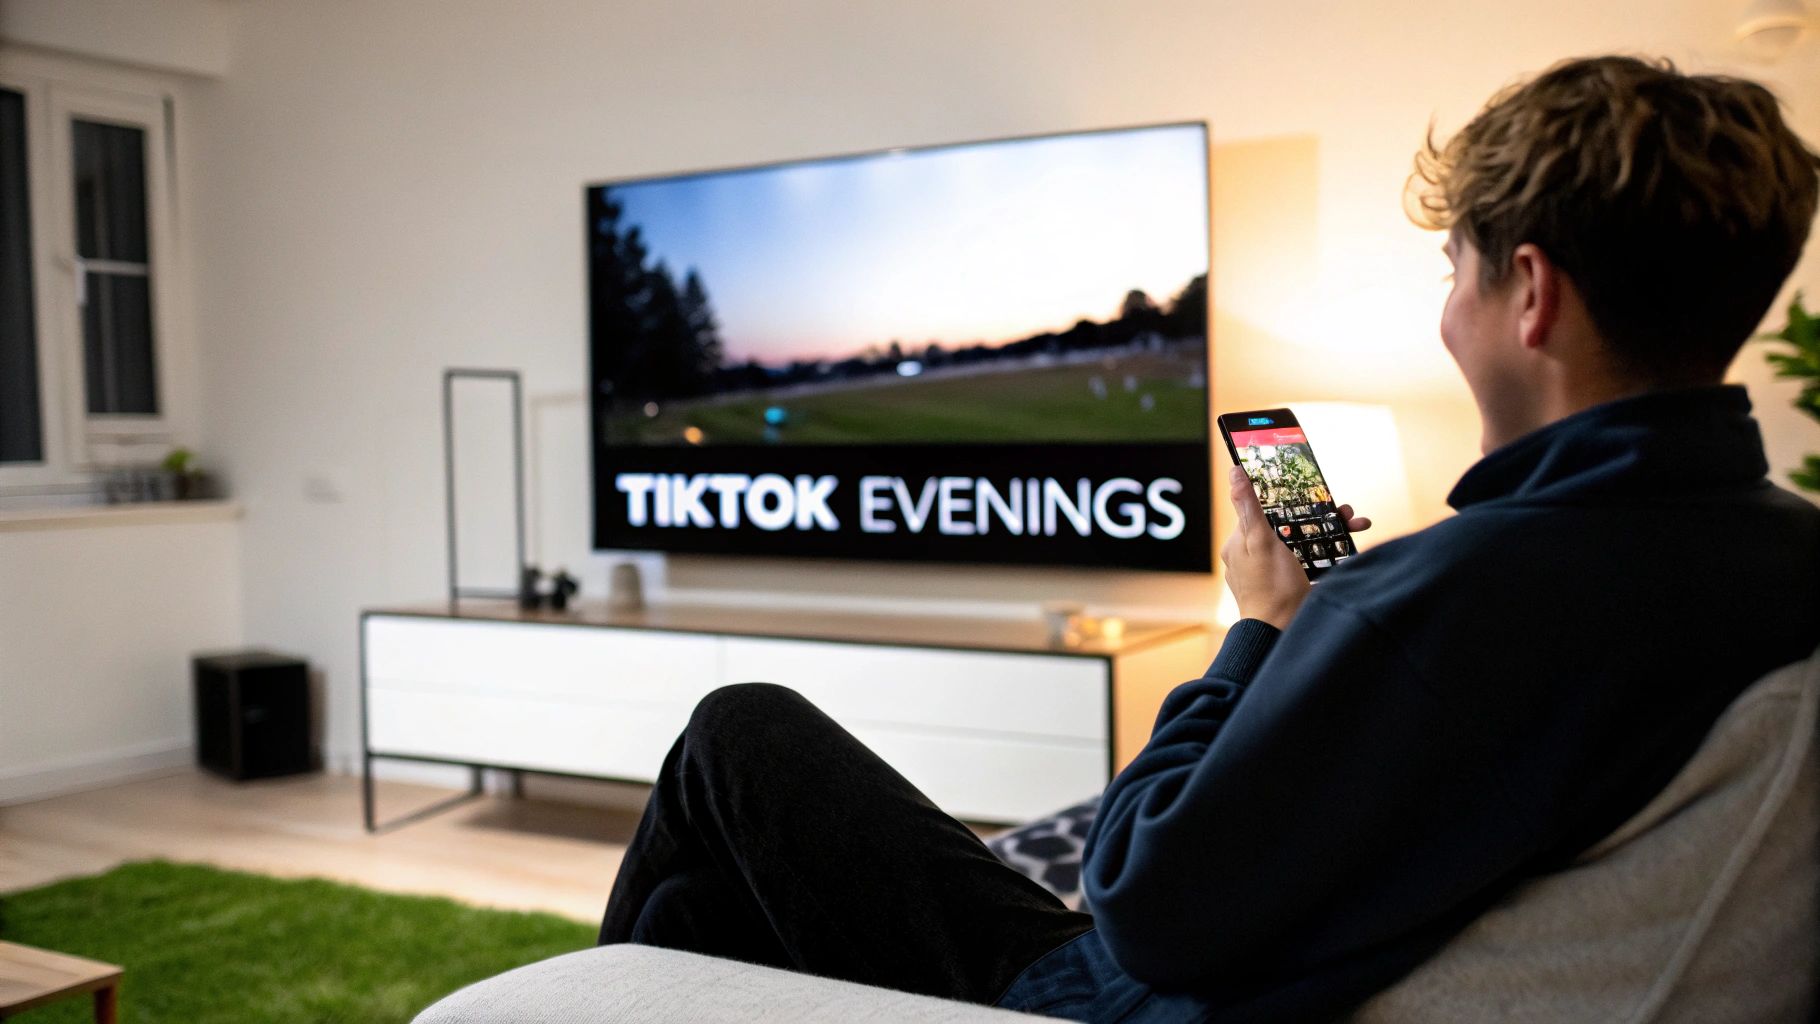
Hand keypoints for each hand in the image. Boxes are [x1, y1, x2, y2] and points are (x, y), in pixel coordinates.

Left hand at [1220, 465, 1371, 629]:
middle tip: (1345, 511)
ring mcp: (1275, 571)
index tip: (1314, 490)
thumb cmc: (1271, 588)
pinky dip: (1334, 552)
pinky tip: (1355, 545)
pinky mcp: (1294, 584)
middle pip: (1288, 524)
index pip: (1263, 509)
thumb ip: (1249, 508)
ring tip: (1358, 523)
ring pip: (1305, 540)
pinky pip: (1314, 560)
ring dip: (1333, 530)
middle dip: (1319, 514)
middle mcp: (1255, 556)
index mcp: (1240, 543)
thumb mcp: (1261, 541)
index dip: (1288, 497)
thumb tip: (1234, 472)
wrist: (1284, 634)